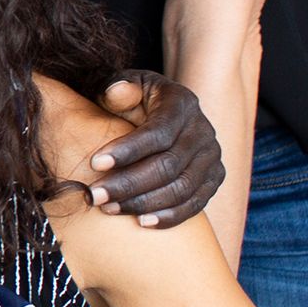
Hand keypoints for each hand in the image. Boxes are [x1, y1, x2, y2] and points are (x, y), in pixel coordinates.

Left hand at [89, 72, 223, 226]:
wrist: (161, 109)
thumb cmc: (133, 97)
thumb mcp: (123, 85)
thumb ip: (117, 87)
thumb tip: (116, 91)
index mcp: (181, 102)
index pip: (157, 132)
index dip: (127, 150)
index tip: (94, 163)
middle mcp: (203, 130)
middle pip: (168, 165)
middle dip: (128, 183)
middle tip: (94, 195)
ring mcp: (211, 156)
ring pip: (182, 188)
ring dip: (143, 203)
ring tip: (109, 208)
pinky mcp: (213, 178)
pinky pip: (195, 203)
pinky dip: (169, 216)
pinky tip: (141, 222)